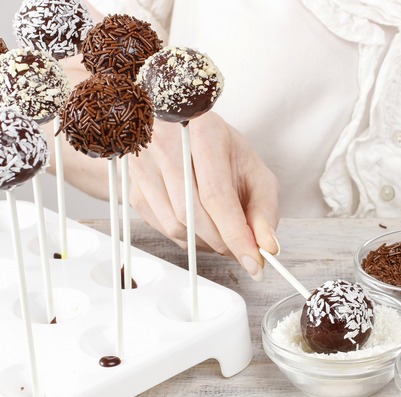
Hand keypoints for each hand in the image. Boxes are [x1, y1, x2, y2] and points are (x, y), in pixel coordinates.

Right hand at [127, 111, 279, 279]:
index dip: (235, 234)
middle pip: (192, 214)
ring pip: (175, 226)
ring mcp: (144, 165)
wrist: (184, 130)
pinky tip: (201, 227)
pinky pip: (161, 227)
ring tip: (223, 234)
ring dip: (204, 242)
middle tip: (242, 250)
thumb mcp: (253, 169)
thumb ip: (264, 208)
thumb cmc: (220, 149)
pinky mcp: (133, 185)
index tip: (253, 261)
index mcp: (203, 134)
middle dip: (222, 242)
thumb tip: (267, 246)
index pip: (216, 195)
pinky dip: (187, 238)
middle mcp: (166, 145)